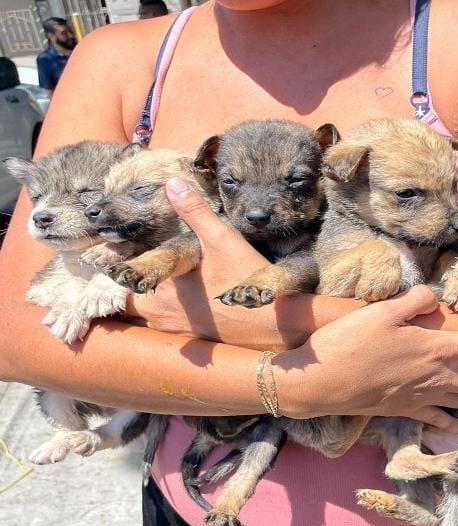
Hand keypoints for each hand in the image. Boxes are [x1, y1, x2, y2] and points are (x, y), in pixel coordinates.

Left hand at [125, 179, 295, 345]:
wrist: (274, 325)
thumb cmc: (246, 280)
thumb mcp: (222, 241)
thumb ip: (195, 213)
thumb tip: (172, 183)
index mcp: (157, 292)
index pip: (118, 283)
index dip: (115, 269)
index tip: (113, 259)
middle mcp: (158, 317)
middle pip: (128, 298)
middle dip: (132, 282)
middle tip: (134, 263)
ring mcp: (173, 331)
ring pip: (147, 312)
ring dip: (150, 297)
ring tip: (157, 278)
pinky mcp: (189, 340)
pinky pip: (166, 324)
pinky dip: (168, 311)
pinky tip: (187, 298)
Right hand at [275, 286, 457, 435]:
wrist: (323, 382)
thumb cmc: (351, 343)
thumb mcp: (382, 311)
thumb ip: (414, 301)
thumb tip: (434, 298)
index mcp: (437, 348)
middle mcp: (437, 376)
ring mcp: (421, 397)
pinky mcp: (404, 409)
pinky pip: (435, 418)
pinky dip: (451, 423)